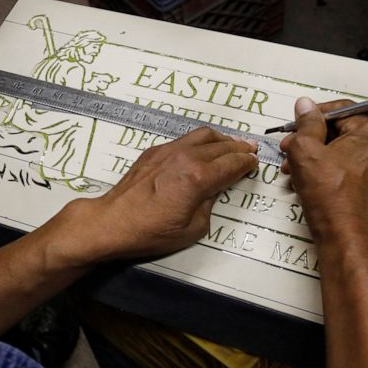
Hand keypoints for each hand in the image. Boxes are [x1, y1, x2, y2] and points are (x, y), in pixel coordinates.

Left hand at [57, 128, 257, 262]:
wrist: (113, 222)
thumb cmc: (152, 232)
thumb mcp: (192, 228)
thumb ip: (209, 205)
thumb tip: (212, 191)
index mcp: (199, 178)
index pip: (232, 164)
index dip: (247, 163)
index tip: (255, 163)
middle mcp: (186, 158)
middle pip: (221, 146)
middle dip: (239, 148)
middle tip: (250, 151)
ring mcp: (168, 151)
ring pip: (203, 135)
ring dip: (221, 139)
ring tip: (231, 145)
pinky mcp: (154, 151)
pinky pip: (184, 139)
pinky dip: (200, 141)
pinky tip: (203, 149)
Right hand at [279, 97, 367, 239]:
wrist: (337, 227)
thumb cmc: (329, 192)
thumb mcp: (306, 148)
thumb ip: (306, 123)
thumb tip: (305, 106)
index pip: (339, 108)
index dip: (313, 115)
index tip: (297, 123)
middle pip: (335, 128)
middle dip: (307, 138)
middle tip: (290, 145)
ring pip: (332, 145)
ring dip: (308, 153)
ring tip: (292, 164)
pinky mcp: (360, 175)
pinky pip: (336, 160)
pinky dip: (317, 165)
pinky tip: (301, 175)